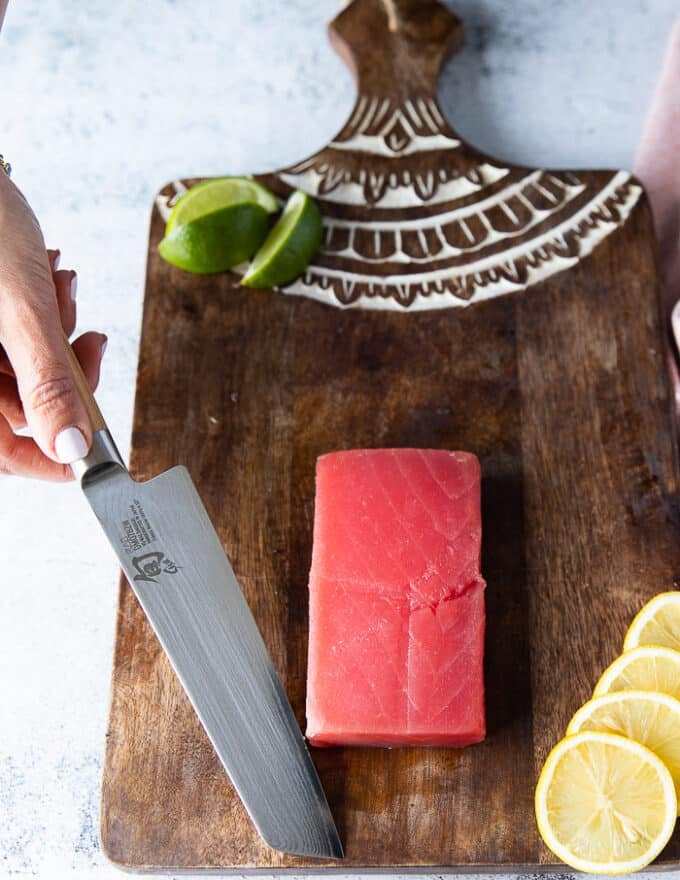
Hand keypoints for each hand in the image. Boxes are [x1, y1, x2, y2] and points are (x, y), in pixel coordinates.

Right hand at [0, 171, 106, 478]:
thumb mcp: (21, 309)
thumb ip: (47, 383)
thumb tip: (71, 448)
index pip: (2, 453)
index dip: (47, 462)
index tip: (93, 456)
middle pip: (24, 410)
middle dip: (63, 373)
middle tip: (85, 339)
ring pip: (30, 373)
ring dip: (58, 335)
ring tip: (56, 283)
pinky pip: (24, 340)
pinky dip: (47, 314)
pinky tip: (49, 274)